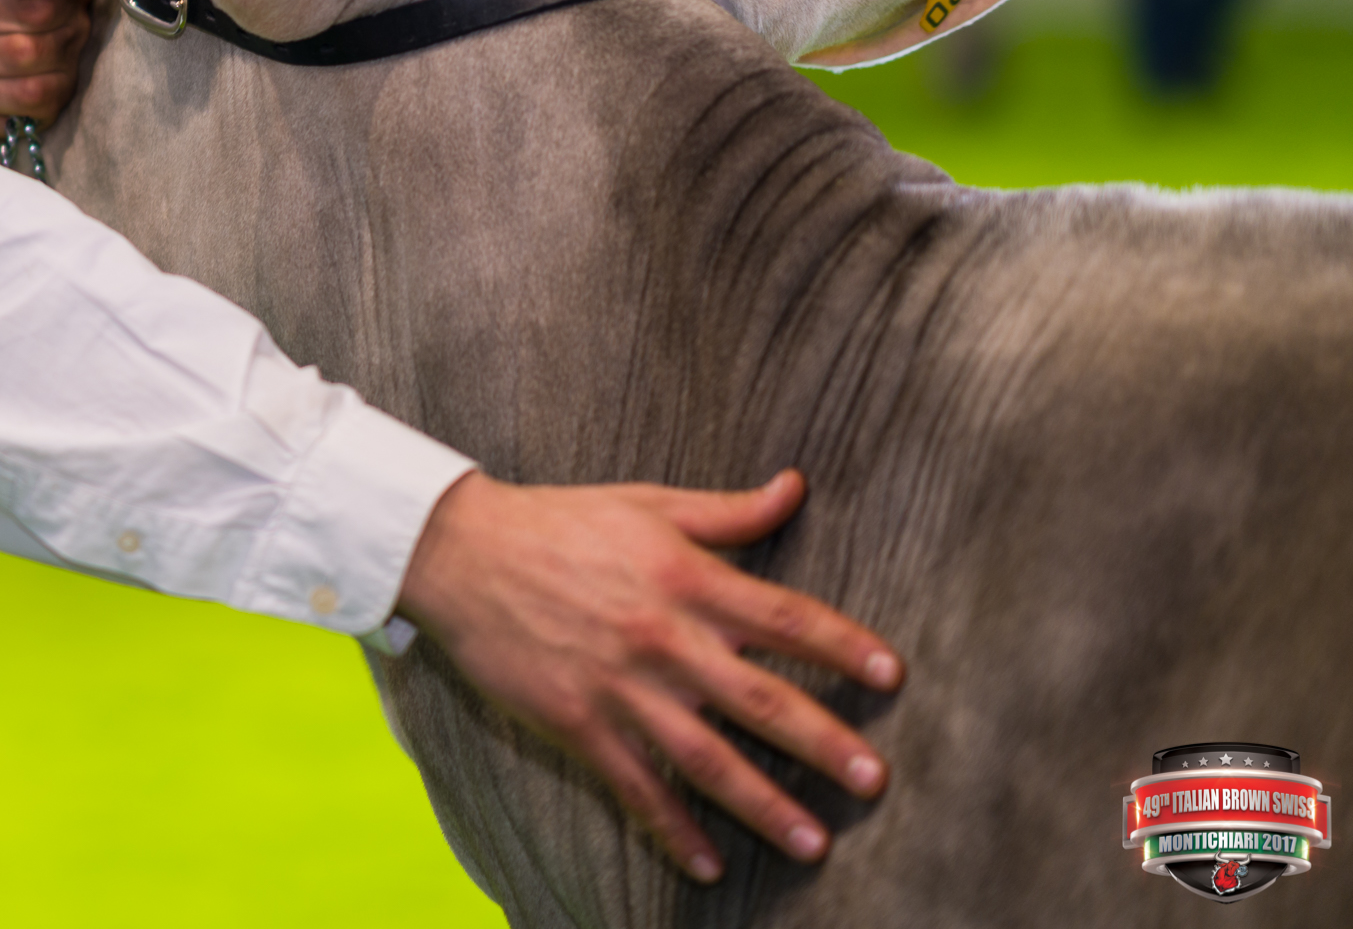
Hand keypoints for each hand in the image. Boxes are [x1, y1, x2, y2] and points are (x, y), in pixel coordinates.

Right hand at [394, 468, 900, 883]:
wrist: (460, 552)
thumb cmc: (559, 522)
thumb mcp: (647, 504)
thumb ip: (728, 512)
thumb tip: (797, 487)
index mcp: (684, 577)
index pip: (782, 617)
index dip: (842, 646)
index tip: (892, 677)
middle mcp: (662, 637)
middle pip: (759, 700)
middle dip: (823, 743)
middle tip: (876, 783)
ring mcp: (619, 687)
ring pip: (705, 757)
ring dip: (763, 805)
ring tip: (813, 843)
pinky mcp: (578, 723)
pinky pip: (635, 787)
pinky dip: (672, 830)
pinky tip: (707, 865)